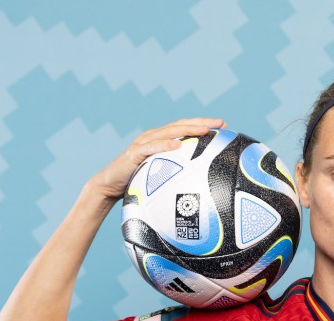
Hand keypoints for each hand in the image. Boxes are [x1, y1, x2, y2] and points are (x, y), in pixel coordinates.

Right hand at [88, 117, 226, 200]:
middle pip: (181, 125)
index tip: (224, 125)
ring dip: (188, 129)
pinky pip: (151, 147)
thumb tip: (198, 184)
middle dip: (202, 122)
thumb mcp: (159, 176)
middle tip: (221, 123)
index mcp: (161, 140)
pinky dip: (164, 145)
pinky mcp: (134, 153)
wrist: (109, 186)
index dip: (204, 124)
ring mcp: (143, 143)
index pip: (185, 128)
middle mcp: (153, 137)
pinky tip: (178, 145)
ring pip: (169, 132)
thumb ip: (175, 174)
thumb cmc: (136, 183)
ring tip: (205, 130)